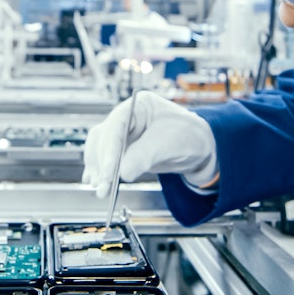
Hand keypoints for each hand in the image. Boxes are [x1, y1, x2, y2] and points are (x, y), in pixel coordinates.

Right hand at [83, 92, 216, 199]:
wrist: (198, 149)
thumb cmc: (189, 135)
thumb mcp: (170, 143)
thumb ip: (146, 156)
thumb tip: (124, 172)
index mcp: (139, 105)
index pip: (117, 124)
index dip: (110, 146)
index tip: (109, 168)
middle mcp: (127, 118)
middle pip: (105, 137)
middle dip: (103, 162)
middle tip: (104, 183)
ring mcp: (123, 134)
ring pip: (100, 149)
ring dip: (98, 169)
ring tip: (100, 189)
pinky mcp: (122, 151)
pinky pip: (105, 160)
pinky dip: (100, 172)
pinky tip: (95, 182)